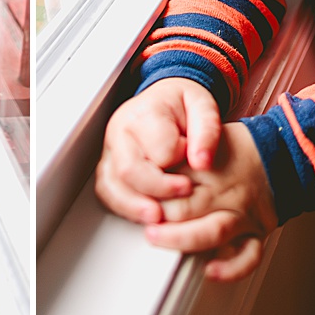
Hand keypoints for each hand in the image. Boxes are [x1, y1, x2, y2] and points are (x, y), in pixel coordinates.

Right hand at [95, 78, 223, 224]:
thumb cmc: (182, 103)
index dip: (180, 161)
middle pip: (129, 170)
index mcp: (145, 113)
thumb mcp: (203, 106)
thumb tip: (202, 163)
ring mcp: (110, 149)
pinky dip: (123, 207)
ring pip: (112, 185)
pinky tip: (143, 213)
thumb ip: (207, 131)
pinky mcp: (108, 165)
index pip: (159, 149)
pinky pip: (106, 191)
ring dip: (135, 206)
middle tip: (184, 191)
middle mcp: (120, 130)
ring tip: (158, 216)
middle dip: (158, 190)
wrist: (165, 98)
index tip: (197, 165)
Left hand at [144, 121, 278, 279]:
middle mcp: (225, 191)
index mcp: (209, 166)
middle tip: (142, 220)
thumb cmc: (233, 149)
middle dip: (159, 217)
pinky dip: (231, 268)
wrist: (279, 151)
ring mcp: (242, 214)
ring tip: (158, 238)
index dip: (149, 192)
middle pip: (185, 207)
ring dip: (182, 238)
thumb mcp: (199, 139)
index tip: (135, 197)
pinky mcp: (257, 232)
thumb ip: (173, 156)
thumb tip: (141, 173)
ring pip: (212, 231)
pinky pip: (248, 255)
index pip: (171, 180)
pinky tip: (211, 271)